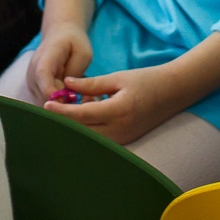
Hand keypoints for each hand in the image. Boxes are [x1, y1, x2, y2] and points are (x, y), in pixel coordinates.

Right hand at [28, 0, 96, 101]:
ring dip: (63, 105)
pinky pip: (46, 103)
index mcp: (45, 56)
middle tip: (84, 101)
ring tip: (79, 97)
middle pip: (43, 95)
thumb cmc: (74, 43)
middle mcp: (33, 71)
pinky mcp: (35, 90)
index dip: (52, 91)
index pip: (42, 75)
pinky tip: (71, 97)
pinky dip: (59, 105)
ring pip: (45, 103)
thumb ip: (76, 72)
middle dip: (63, 104)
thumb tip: (69, 94)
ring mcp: (32, 82)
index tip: (68, 102)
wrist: (59, 34)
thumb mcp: (83, 53)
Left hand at [46, 63, 196, 146]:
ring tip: (67, 108)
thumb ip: (91, 83)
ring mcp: (124, 138)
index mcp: (118, 111)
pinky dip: (89, 128)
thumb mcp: (117, 78)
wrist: (173, 92)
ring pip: (90, 137)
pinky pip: (100, 138)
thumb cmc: (146, 81)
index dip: (62, 112)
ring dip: (76, 126)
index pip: (82, 116)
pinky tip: (85, 113)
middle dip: (64, 121)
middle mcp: (120, 130)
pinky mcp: (125, 140)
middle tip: (49, 109)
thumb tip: (67, 83)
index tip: (46, 104)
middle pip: (83, 131)